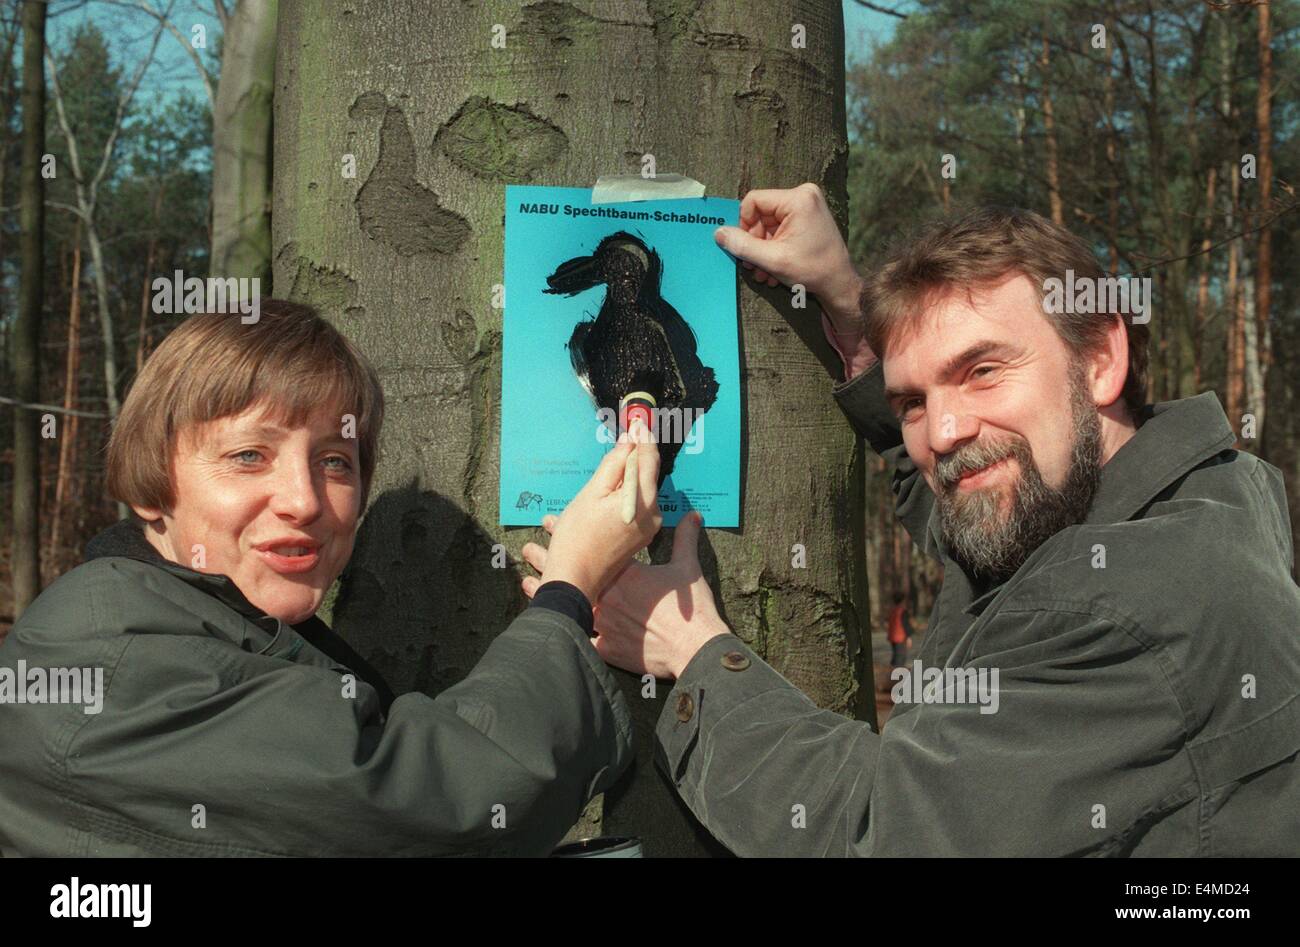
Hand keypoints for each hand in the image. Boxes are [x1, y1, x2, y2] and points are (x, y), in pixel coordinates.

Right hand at [520, 423, 661, 604]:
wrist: (575, 578)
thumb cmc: (578, 535)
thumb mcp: (593, 492)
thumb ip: (615, 464)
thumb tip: (630, 441)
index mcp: (644, 500)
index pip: (649, 458)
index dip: (642, 437)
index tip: (636, 419)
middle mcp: (654, 513)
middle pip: (647, 474)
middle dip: (636, 454)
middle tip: (628, 432)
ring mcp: (649, 527)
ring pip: (642, 490)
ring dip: (629, 474)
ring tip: (614, 461)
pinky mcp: (641, 536)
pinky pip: (638, 505)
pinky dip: (627, 492)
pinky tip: (610, 488)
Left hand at [523, 510, 730, 679]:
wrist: (692, 647)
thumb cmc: (690, 610)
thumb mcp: (688, 568)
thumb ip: (685, 538)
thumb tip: (692, 515)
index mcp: (625, 573)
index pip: (592, 549)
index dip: (570, 535)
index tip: (551, 523)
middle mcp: (608, 595)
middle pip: (572, 574)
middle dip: (548, 560)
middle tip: (529, 549)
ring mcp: (604, 622)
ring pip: (569, 604)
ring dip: (545, 591)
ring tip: (526, 581)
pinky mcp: (605, 647)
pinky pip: (579, 637)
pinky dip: (562, 628)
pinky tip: (546, 622)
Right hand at [713, 182, 865, 334]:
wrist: (840, 284)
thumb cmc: (813, 270)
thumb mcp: (772, 260)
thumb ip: (743, 245)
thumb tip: (718, 233)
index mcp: (798, 199)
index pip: (753, 201)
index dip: (743, 224)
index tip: (744, 247)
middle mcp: (804, 196)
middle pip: (761, 214)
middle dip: (754, 242)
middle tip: (752, 266)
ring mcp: (806, 207)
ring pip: (768, 225)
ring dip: (762, 250)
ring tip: (763, 273)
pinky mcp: (807, 218)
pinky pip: (780, 229)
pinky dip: (773, 248)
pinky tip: (773, 269)